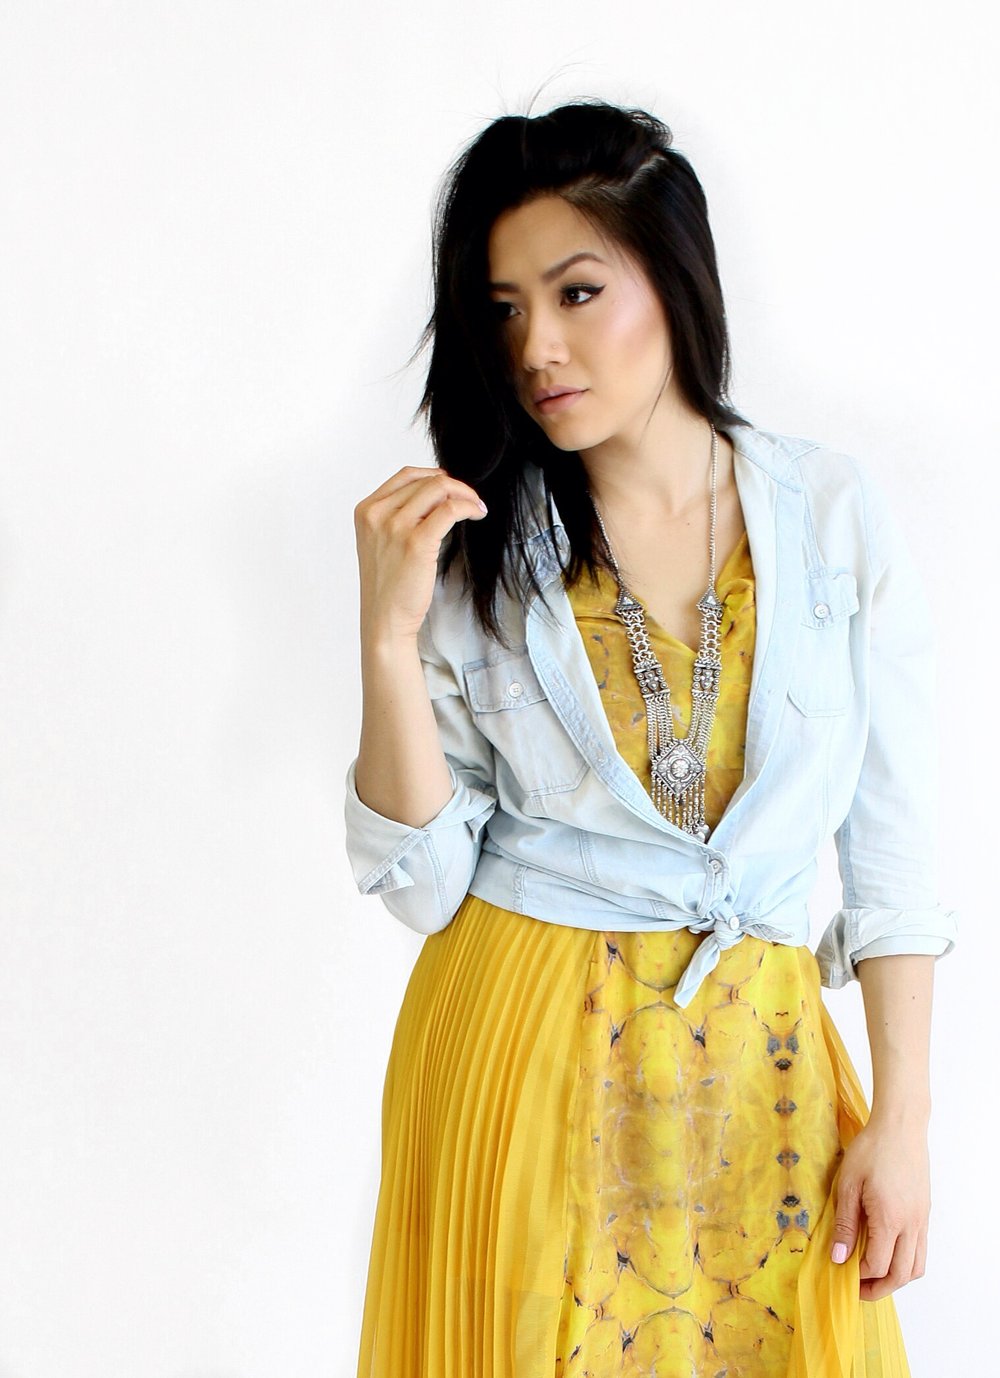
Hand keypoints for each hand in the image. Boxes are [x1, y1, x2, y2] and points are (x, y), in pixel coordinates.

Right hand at [353, 466, 487, 643]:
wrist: (384, 619)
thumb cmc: (387, 586)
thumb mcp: (380, 542)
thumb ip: (397, 516)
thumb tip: (435, 495)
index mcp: (366, 510)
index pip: (405, 475)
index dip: (434, 476)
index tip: (452, 487)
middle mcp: (377, 514)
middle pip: (425, 481)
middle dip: (455, 486)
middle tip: (471, 500)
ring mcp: (395, 527)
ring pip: (439, 489)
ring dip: (465, 494)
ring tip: (476, 507)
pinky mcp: (416, 542)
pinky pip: (450, 509)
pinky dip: (468, 506)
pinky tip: (476, 513)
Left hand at [829, 1115, 929, 1300]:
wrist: (899, 1128)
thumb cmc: (870, 1151)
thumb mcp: (848, 1185)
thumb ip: (844, 1224)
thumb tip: (838, 1258)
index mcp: (889, 1219)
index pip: (877, 1265)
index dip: (859, 1276)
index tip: (841, 1274)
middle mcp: (911, 1225)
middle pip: (901, 1275)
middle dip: (879, 1288)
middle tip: (858, 1288)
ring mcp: (921, 1220)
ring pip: (916, 1267)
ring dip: (896, 1278)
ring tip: (873, 1274)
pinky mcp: (925, 1213)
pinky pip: (921, 1249)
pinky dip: (907, 1261)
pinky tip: (888, 1251)